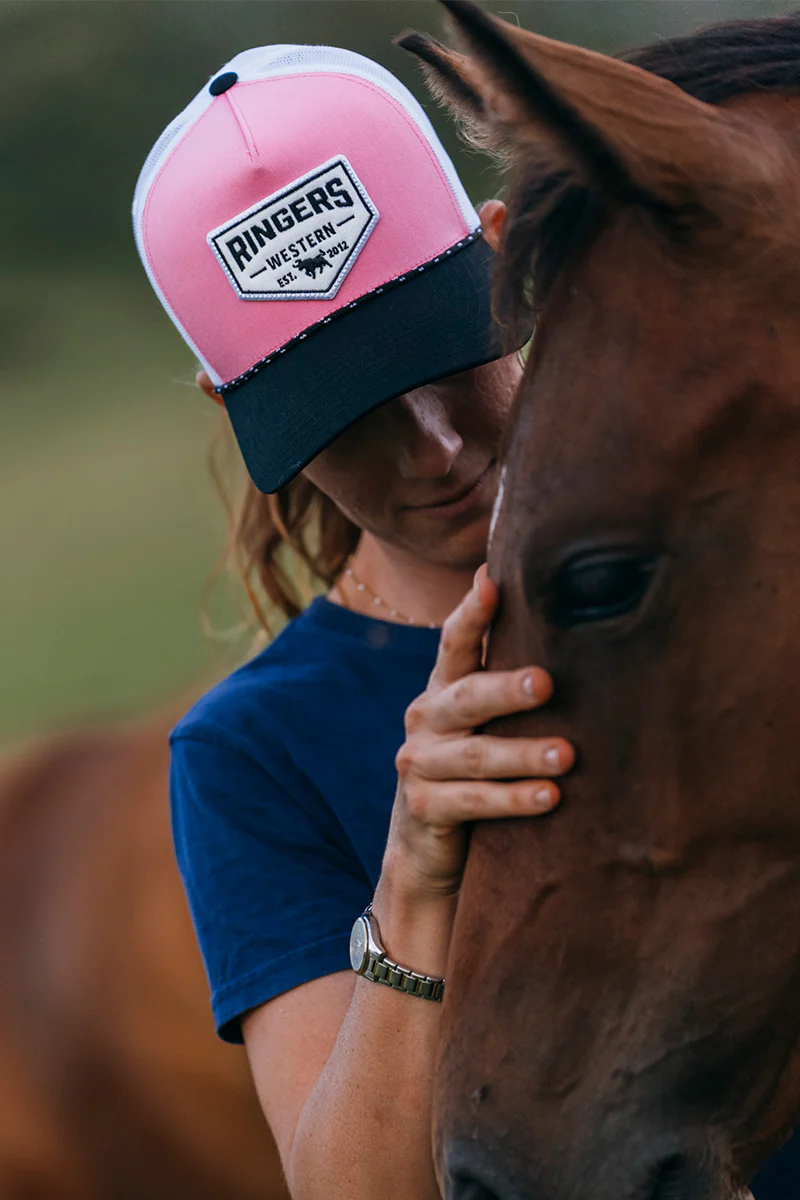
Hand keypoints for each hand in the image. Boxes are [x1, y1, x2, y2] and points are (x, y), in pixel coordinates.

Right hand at [384, 565, 573, 900]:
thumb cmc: (473, 774)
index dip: (471, 613)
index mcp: (443, 690)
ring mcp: (419, 764)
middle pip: (467, 697)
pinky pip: (474, 801)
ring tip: (566, 755)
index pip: (455, 643)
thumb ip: (505, 684)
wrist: (426, 853)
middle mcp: (425, 719)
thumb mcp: (482, 725)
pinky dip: (513, 799)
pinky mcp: (424, 808)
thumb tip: (574, 631)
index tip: (492, 581)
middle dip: (506, 688)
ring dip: (523, 754)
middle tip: (546, 683)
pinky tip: (550, 797)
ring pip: (476, 755)